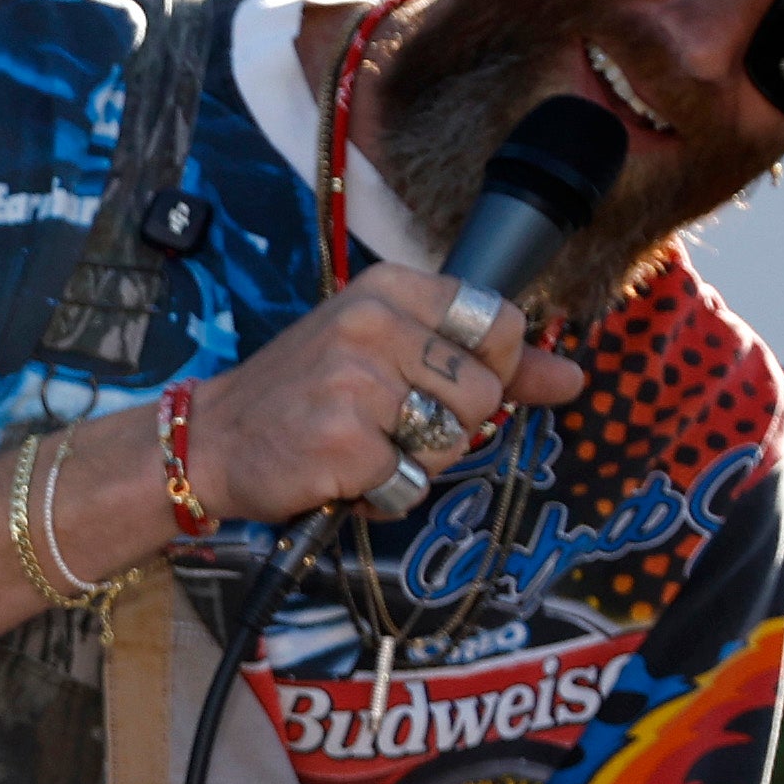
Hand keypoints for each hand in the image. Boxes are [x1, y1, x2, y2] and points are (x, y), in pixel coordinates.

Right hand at [187, 261, 585, 523]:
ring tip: (364, 449)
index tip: (446, 386)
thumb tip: (573, 379)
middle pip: (483, 391)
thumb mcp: (388, 353)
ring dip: (417, 463)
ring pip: (451, 440)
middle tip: (390, 425)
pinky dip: (382, 495)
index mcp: (388, 288)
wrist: (210, 440)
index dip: (494, 370)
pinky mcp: (342, 441)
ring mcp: (355, 382)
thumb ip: (483, 363)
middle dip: (451, 426)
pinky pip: (410, 483)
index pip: (499, 323)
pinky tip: (341, 474)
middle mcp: (371, 324)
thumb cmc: (304, 395)